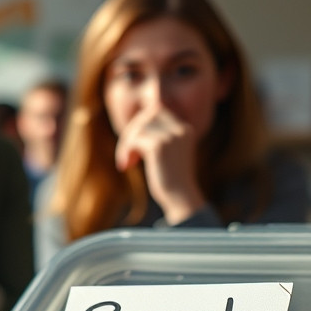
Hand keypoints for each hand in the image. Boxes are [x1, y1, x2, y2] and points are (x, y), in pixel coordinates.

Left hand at [114, 106, 206, 222]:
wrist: (180, 199)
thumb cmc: (170, 180)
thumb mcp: (166, 154)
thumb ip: (155, 138)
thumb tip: (131, 128)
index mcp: (185, 130)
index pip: (157, 111)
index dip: (140, 124)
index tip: (135, 145)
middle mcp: (180, 130)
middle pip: (146, 116)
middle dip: (131, 133)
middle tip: (126, 155)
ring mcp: (171, 137)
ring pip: (138, 128)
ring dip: (127, 144)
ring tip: (127, 162)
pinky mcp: (159, 146)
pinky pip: (134, 140)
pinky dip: (125, 151)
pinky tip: (125, 166)